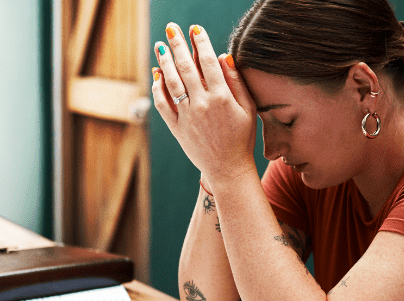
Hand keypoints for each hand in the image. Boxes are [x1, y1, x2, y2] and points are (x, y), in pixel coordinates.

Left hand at [152, 23, 258, 186]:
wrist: (228, 168)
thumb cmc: (241, 137)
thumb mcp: (247, 108)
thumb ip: (236, 82)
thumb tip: (223, 56)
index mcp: (222, 97)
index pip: (208, 61)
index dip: (200, 42)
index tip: (195, 28)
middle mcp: (203, 104)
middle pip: (186, 67)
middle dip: (178, 45)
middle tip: (171, 29)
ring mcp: (188, 116)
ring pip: (171, 82)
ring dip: (164, 61)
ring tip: (160, 46)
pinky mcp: (177, 128)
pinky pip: (162, 104)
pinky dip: (157, 88)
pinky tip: (157, 75)